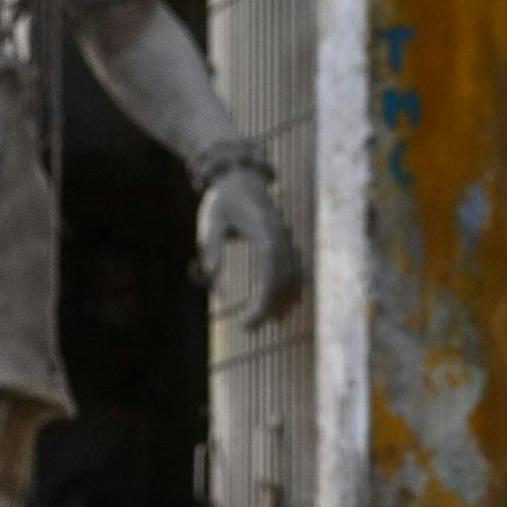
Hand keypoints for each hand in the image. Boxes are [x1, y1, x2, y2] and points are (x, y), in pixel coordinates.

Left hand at [196, 168, 302, 329]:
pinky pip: (296, 271)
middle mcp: (282, 236)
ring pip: (294, 277)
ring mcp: (287, 239)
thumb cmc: (222, 201)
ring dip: (283, 302)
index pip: (272, 272)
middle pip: (284, 279)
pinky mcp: (287, 243)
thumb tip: (211, 278)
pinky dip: (292, 290)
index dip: (264, 302)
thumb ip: (211, 247)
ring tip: (267, 323)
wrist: (242, 179)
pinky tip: (284, 309)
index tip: (246, 322)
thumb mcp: (210, 220)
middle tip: (247, 328)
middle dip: (270, 307)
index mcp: (265, 230)